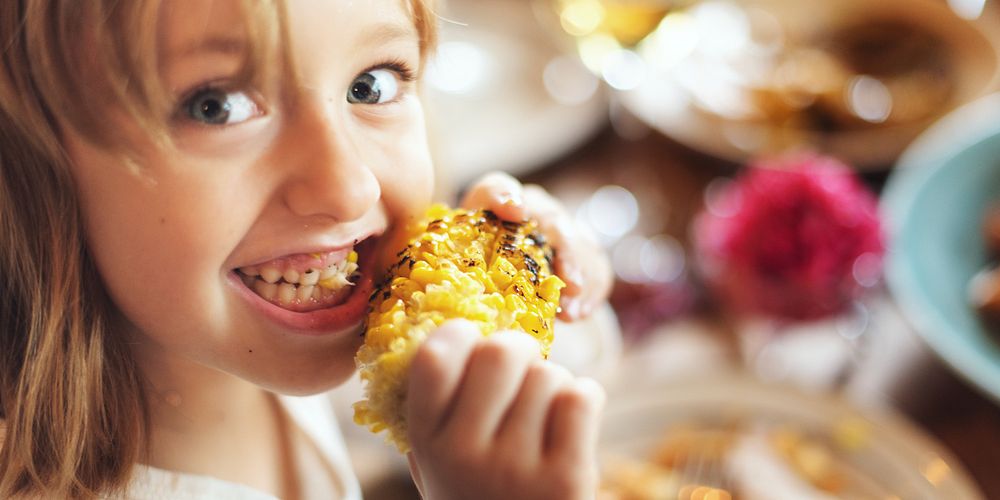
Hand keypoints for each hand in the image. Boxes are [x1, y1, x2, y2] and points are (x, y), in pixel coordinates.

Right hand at [406, 320, 604, 499]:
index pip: (433, 359)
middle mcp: (464, 455)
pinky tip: (573, 424)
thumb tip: (443, 333)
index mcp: (427, 444)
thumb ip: (433, 413)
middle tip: (524, 366)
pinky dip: (584, 398)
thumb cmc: (478, 499)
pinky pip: (581, 397)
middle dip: (519, 349)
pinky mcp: (566, 480)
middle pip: (500, 353)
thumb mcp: (437, 467)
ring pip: (548, 374)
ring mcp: (515, 469)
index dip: (459, 334)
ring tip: (545, 416)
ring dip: (553, 384)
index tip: (473, 341)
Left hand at [461, 172, 611, 320]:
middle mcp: (536, 208)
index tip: (516, 211)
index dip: (505, 196)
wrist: (504, 276)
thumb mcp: (458, 260)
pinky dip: (593, 292)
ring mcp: (564, 229)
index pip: (498, 188)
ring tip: (570, 313)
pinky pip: (597, 267)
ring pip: (582, 245)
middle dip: (565, 252)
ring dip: (581, 279)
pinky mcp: (584, 252)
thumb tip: (456, 281)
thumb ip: (451, 257)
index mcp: (500, 200)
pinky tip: (579, 315)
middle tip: (567, 282)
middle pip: (554, 220)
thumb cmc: (476, 266)